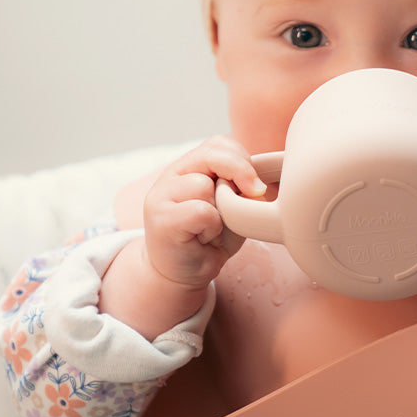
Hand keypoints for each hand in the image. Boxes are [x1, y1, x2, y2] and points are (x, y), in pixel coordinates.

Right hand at [142, 136, 266, 288]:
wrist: (183, 273)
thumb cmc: (212, 238)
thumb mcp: (233, 207)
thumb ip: (240, 187)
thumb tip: (255, 184)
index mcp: (190, 166)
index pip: (219, 143)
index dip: (242, 159)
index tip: (255, 185)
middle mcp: (172, 175)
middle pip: (212, 156)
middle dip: (239, 173)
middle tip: (251, 195)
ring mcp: (161, 195)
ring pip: (205, 185)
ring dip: (220, 210)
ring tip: (213, 227)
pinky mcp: (161, 218)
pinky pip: (201, 211)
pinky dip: (211, 227)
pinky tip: (203, 238)